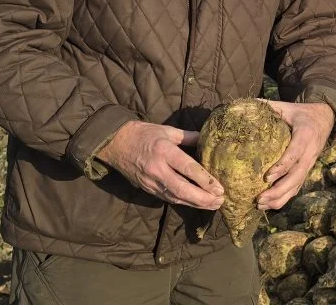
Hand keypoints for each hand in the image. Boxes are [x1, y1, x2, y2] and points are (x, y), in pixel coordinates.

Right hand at [98, 121, 223, 209]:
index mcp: (164, 151)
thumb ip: (188, 136)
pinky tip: (196, 204)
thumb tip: (206, 139)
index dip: (205, 180)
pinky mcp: (147, 188)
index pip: (188, 168)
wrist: (114, 144)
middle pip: (183, 189)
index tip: (220, 188)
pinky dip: (183, 202)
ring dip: (196, 204)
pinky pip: (168, 198)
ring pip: (176, 197)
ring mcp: (151, 181)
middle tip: (220, 201)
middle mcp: (158, 169)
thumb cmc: (142, 134)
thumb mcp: (166, 130)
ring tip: (213, 205)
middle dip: (203, 198)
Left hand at [256, 100, 333, 210]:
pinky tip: (270, 204)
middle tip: (259, 199)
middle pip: (296, 176)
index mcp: (305, 135)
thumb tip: (241, 106)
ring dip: (280, 198)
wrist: (324, 118)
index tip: (266, 177)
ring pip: (297, 185)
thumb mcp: (286, 106)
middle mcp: (310, 153)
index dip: (281, 167)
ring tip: (260, 205)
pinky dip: (285, 198)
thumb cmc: (299, 112)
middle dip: (278, 190)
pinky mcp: (307, 170)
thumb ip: (266, 106)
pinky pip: (297, 187)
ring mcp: (310, 164)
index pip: (294, 154)